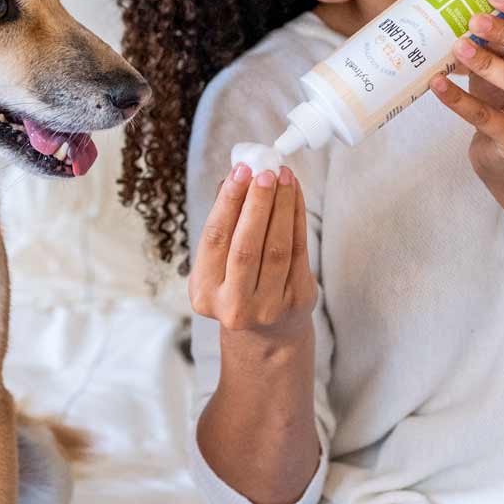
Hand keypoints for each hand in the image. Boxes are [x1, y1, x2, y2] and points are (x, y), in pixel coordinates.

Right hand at [188, 164, 316, 347]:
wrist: (266, 333)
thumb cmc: (237, 285)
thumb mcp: (218, 263)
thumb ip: (224, 223)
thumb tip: (236, 176)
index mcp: (204, 292)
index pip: (215, 239)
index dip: (227, 202)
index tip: (239, 171)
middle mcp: (233, 305)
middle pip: (246, 246)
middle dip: (257, 203)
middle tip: (265, 171)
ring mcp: (268, 307)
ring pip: (277, 248)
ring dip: (282, 206)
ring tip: (283, 176)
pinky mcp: (297, 301)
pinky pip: (299, 251)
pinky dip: (297, 218)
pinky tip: (295, 195)